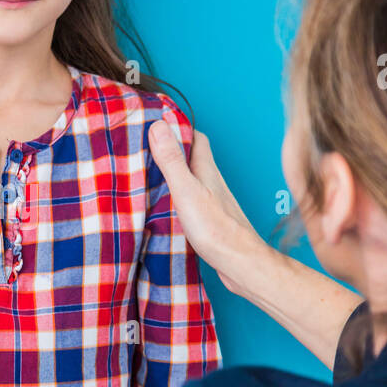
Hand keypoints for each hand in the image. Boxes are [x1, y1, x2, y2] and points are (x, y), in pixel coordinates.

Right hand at [148, 121, 259, 295]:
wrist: (240, 263)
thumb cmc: (217, 229)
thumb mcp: (186, 190)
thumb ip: (172, 160)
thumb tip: (159, 126)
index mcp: (206, 170)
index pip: (195, 138)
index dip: (178, 127)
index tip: (157, 123)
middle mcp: (211, 182)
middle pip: (192, 158)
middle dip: (171, 150)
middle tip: (146, 148)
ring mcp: (211, 202)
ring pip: (190, 180)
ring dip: (173, 175)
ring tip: (149, 175)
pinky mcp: (209, 221)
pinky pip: (189, 200)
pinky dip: (175, 197)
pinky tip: (163, 206)